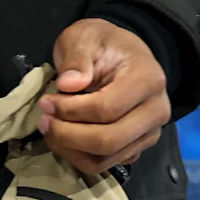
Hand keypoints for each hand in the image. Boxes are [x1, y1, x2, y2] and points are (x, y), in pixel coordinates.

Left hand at [38, 18, 170, 175]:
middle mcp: (156, 111)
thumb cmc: (104, 42)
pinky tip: (62, 138)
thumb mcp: (85, 35)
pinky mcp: (137, 147)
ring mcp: (149, 133)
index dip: (71, 110)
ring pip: (107, 158)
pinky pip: (107, 163)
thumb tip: (68, 85)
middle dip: (69, 135)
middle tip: (44, 121)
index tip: (46, 102)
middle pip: (109, 140)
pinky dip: (79, 156)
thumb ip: (77, 57)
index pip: (107, 108)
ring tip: (49, 129)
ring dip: (71, 149)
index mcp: (147, 79)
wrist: (123, 53)